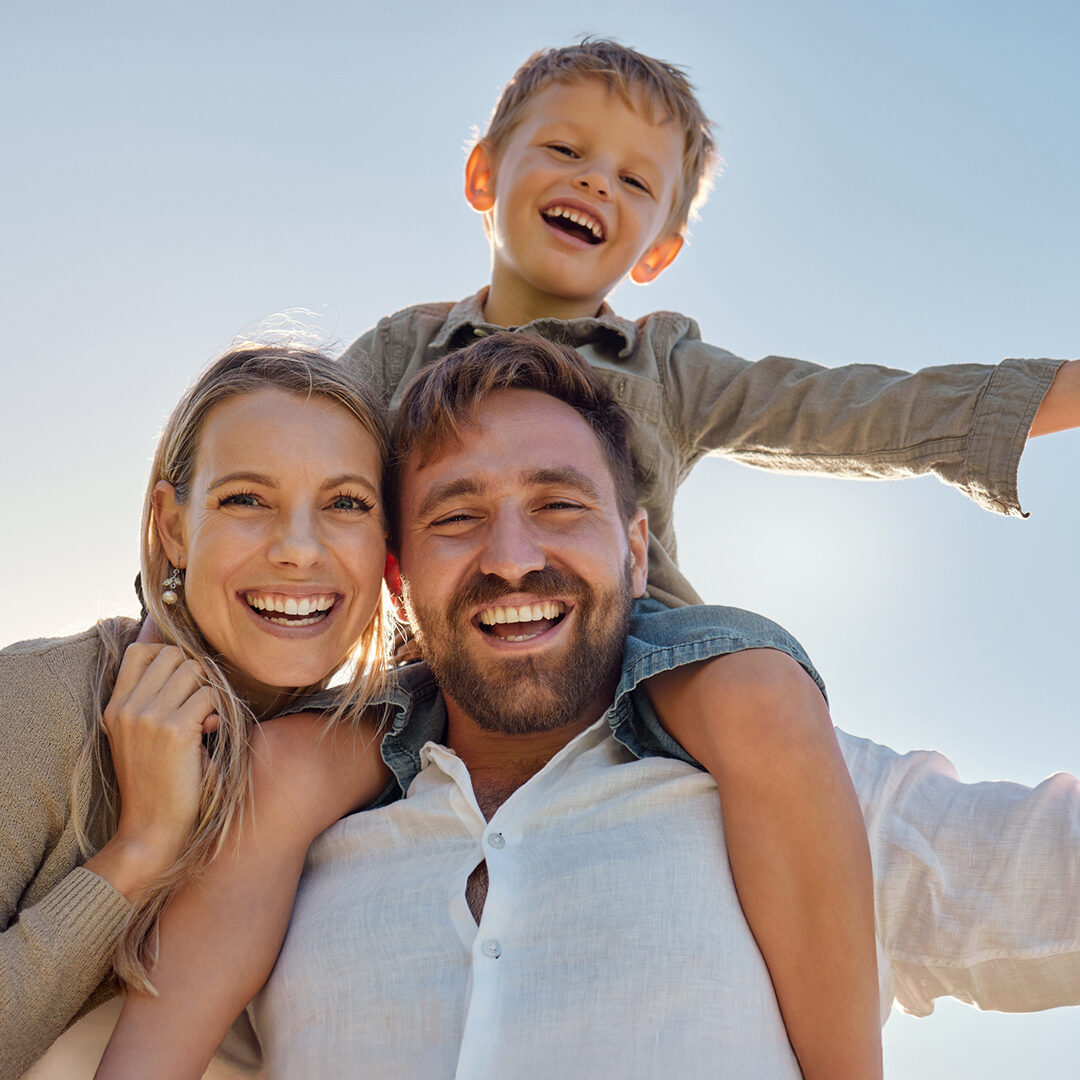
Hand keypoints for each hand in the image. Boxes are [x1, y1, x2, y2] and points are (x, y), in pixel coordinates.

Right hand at [87, 644, 218, 898]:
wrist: (151, 829)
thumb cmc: (155, 782)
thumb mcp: (138, 736)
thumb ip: (153, 701)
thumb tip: (191, 664)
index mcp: (115, 706)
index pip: (139, 650)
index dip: (169, 658)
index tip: (182, 684)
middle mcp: (128, 707)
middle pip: (173, 654)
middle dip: (195, 674)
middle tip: (197, 704)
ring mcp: (149, 716)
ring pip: (195, 671)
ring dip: (208, 693)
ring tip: (204, 721)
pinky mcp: (175, 730)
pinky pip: (210, 696)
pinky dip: (218, 712)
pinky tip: (210, 734)